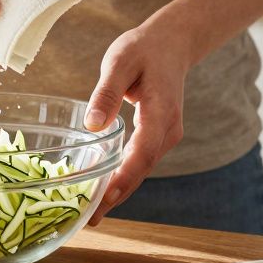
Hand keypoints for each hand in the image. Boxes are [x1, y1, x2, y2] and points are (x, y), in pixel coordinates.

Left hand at [82, 22, 193, 224]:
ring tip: (91, 212)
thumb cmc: (144, 49)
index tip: (106, 197)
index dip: (125, 177)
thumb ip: (107, 92)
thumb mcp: (121, 61)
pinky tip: (102, 189)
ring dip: (119, 190)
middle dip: (117, 195)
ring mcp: (164, 135)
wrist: (172, 43)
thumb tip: (93, 124)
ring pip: (141, 168)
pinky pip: (139, 161)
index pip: (143, 151)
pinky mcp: (157, 136)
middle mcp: (167, 130)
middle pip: (142, 168)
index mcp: (161, 112)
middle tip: (90, 218)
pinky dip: (122, 176)